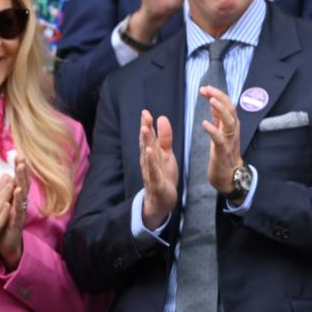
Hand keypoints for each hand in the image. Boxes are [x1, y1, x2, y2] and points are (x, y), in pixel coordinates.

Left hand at [0, 156, 29, 269]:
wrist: (9, 248)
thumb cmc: (6, 227)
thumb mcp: (4, 206)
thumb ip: (6, 191)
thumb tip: (7, 176)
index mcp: (16, 200)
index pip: (19, 181)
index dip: (19, 168)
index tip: (19, 154)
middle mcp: (20, 205)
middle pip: (22, 184)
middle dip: (22, 170)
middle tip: (21, 156)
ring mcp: (19, 213)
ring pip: (22, 195)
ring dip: (22, 181)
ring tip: (20, 168)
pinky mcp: (16, 223)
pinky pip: (18, 210)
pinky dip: (17, 201)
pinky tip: (17, 191)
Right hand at [139, 110, 178, 228]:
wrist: (161, 199)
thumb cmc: (163, 174)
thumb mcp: (166, 154)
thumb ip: (164, 137)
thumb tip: (161, 118)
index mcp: (152, 153)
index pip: (148, 137)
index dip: (146, 124)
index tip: (145, 111)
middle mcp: (148, 161)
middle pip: (146, 143)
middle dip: (145, 129)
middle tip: (145, 116)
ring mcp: (151, 171)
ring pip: (147, 155)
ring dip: (145, 142)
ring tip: (145, 129)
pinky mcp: (156, 182)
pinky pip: (152, 171)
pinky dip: (150, 162)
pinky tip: (149, 152)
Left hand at [199, 86, 243, 196]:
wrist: (229, 177)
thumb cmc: (225, 155)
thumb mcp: (222, 133)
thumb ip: (219, 118)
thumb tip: (215, 102)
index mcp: (231, 126)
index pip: (228, 105)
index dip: (218, 95)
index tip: (205, 88)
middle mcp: (233, 132)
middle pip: (231, 110)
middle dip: (220, 98)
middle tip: (207, 89)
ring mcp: (230, 142)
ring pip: (229, 122)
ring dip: (221, 110)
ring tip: (211, 100)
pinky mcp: (223, 152)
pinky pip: (220, 139)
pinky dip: (213, 130)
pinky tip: (205, 123)